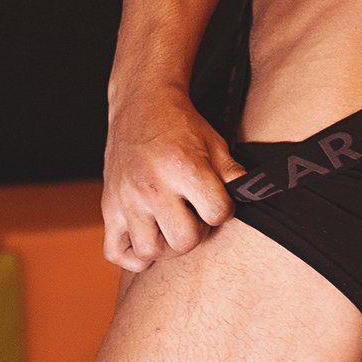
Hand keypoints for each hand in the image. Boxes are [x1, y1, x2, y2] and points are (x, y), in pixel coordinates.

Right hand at [101, 86, 244, 272]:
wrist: (141, 105)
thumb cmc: (181, 126)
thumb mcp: (215, 143)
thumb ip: (233, 174)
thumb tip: (253, 196)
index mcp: (182, 167)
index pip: (216, 213)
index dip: (223, 210)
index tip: (216, 199)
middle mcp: (151, 186)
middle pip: (184, 241)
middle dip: (197, 231)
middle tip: (194, 213)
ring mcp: (126, 199)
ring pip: (151, 251)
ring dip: (167, 244)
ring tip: (172, 224)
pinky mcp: (108, 207)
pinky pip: (117, 253)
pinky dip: (133, 255)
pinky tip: (148, 236)